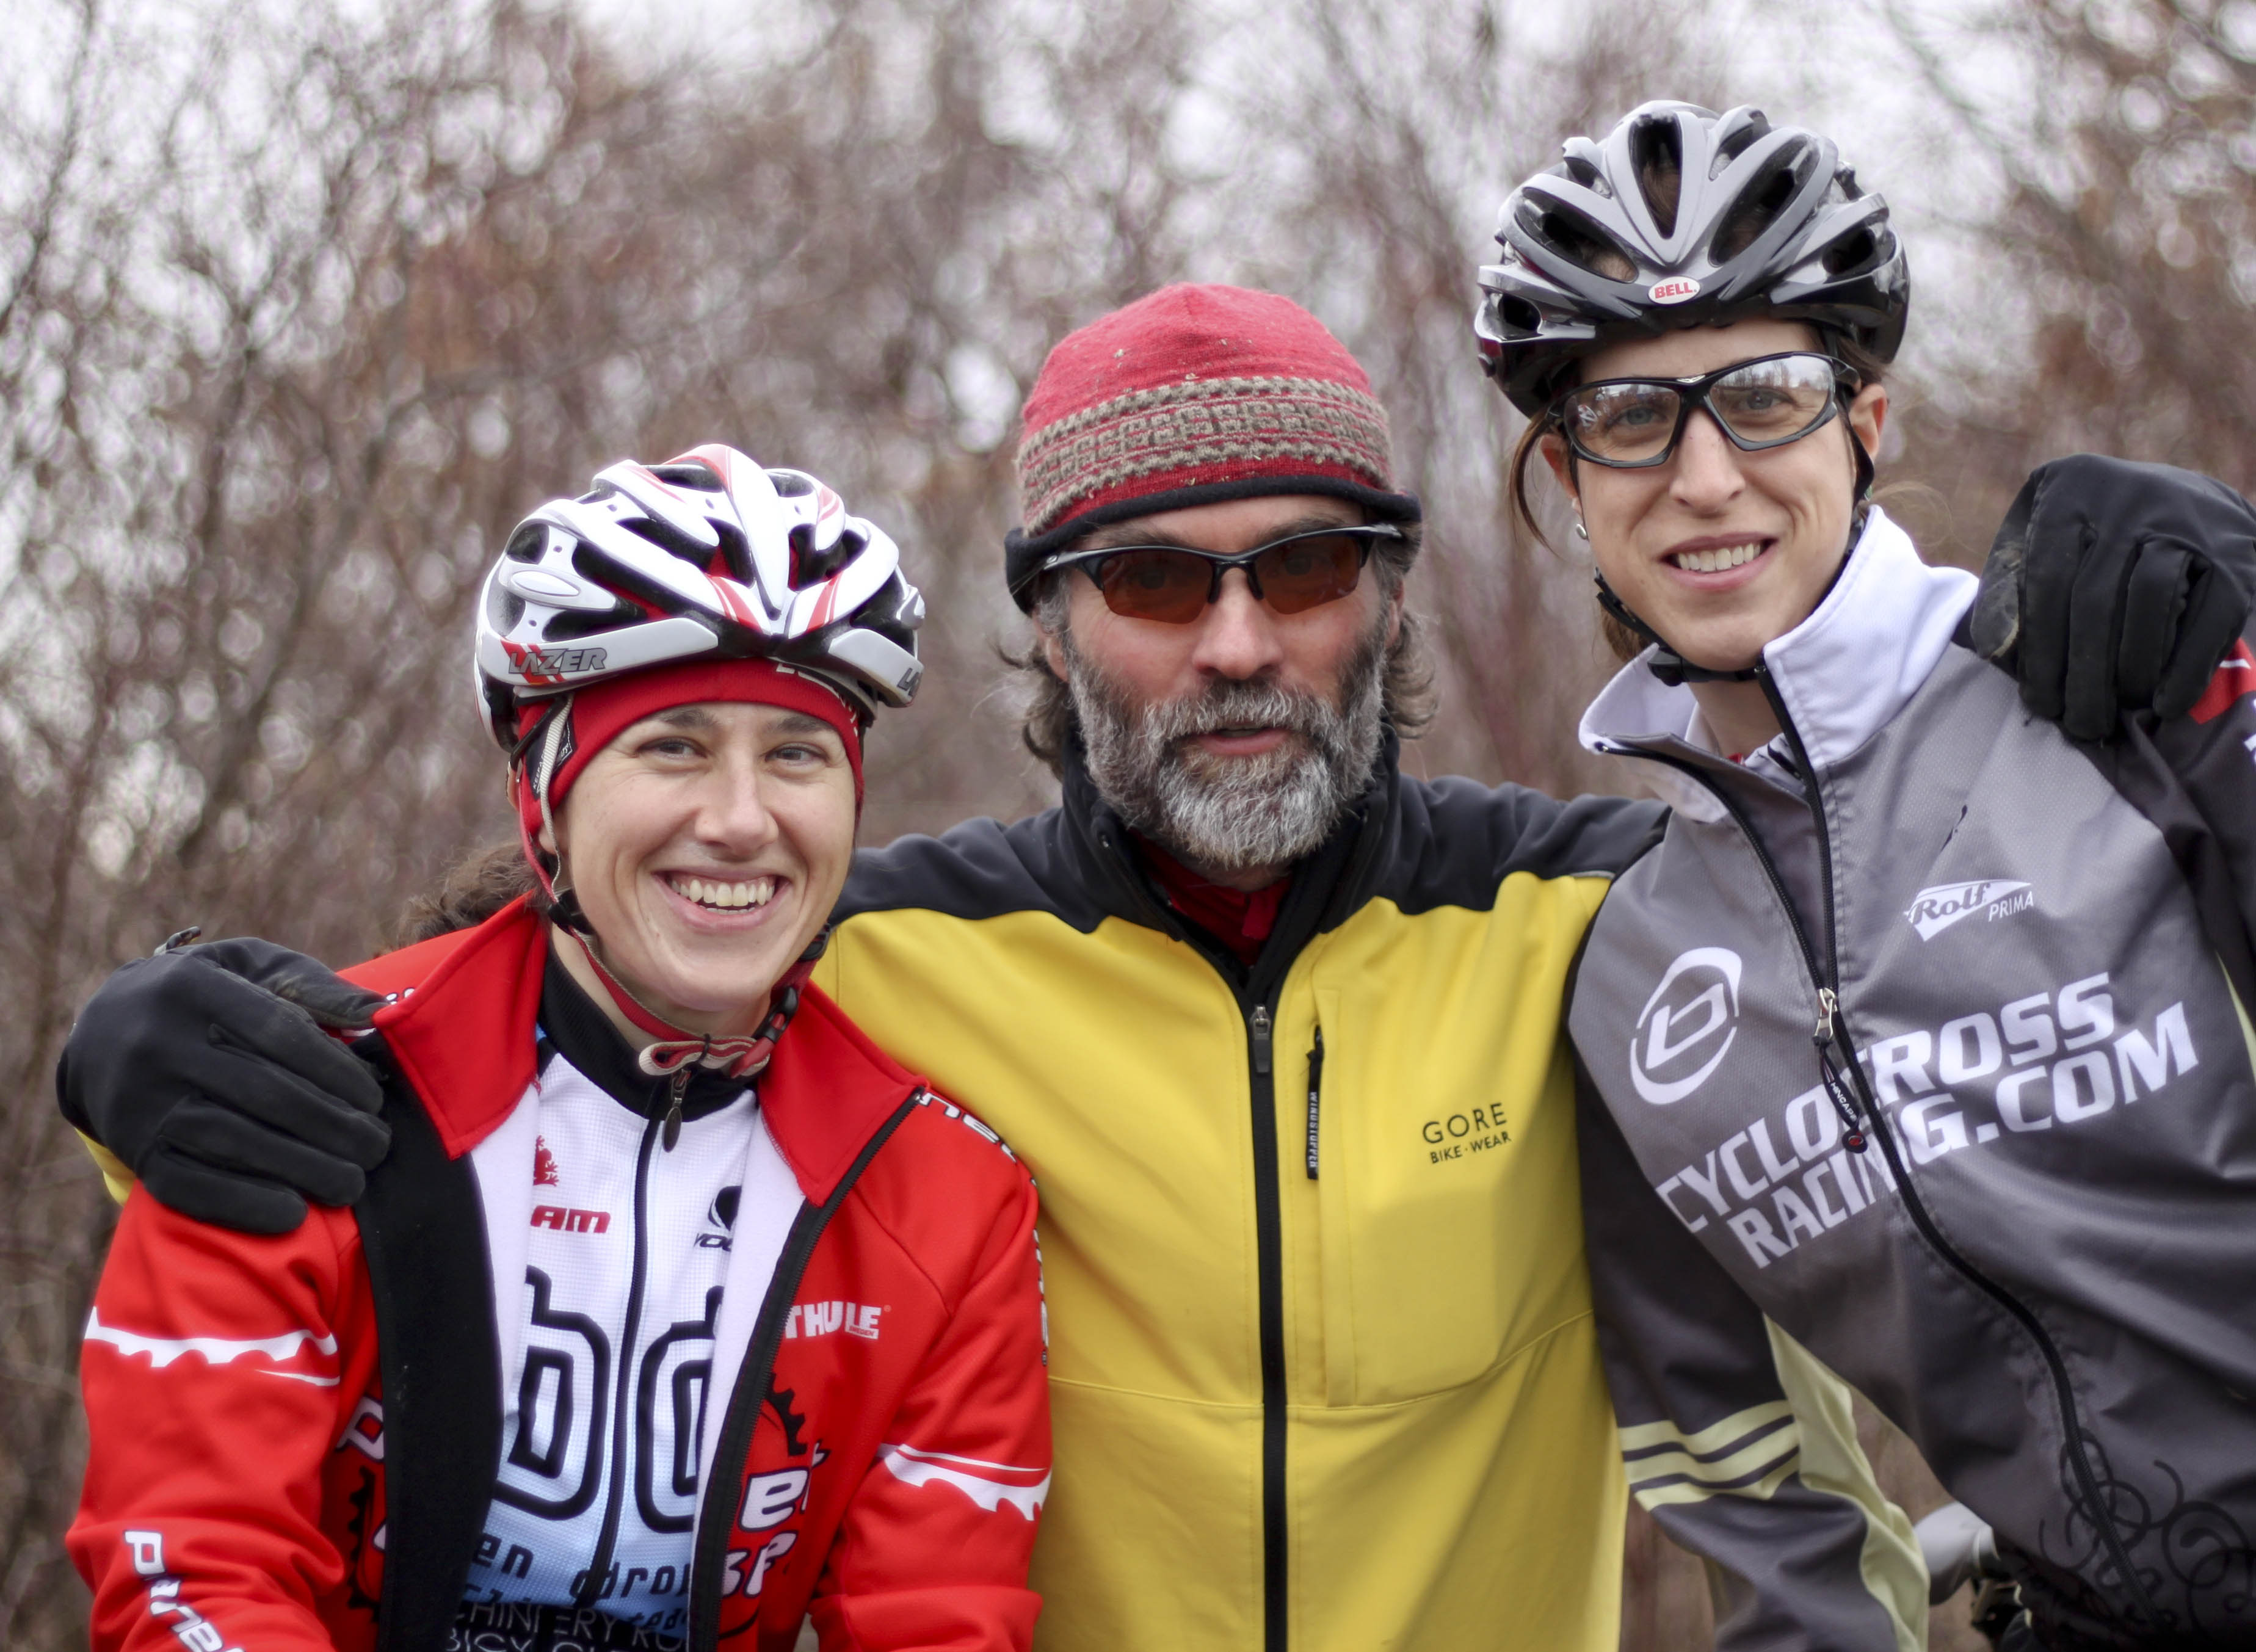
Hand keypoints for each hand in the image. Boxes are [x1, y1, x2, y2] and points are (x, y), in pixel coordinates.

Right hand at [57, 937, 391, 1233]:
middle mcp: (159, 1043)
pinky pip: (186, 1185)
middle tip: (377, 1147)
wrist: (103, 1031)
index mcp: (194, 988)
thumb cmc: (208, 996)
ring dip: (300, 1169)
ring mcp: (139, 1099)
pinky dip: (242, 1203)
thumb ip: (314, 988)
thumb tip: (381, 1012)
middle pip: (262, 1092)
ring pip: (229, 1141)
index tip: (373, 1099)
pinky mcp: (130, 1147)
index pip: (279, 1032)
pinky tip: (291, 1213)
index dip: (335, 1071)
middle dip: (331, 1126)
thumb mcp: (253, 969)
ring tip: (351, 1183)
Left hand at [1973, 454, 2255, 741]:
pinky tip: (2165, 705)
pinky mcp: (2235, 554)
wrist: (2193, 503)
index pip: (2047, 580)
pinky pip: (2210, 617)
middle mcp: (2130, 496)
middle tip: (2076, 725)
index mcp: (2072, 490)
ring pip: (2150, 604)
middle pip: (2096, 599)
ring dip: (2129, 673)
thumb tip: (1993, 650)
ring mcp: (2187, 521)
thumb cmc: (2094, 534)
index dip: (2041, 650)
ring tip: (2113, 716)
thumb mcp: (2041, 534)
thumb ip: (2010, 582)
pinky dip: (2187, 667)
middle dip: (2082, 673)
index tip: (2038, 702)